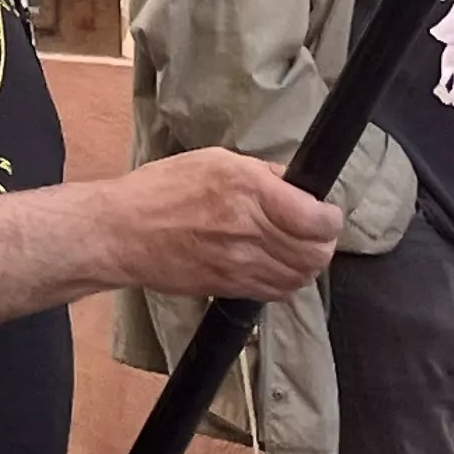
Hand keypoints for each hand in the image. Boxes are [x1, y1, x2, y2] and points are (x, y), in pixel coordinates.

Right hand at [104, 150, 339, 300]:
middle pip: (316, 253)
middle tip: (314, 232)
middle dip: (323, 243)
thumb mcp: (214, 160)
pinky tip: (274, 266)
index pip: (318, 220)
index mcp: (249, 191)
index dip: (331, 218)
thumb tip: (297, 185)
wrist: (122, 232)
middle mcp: (250, 231)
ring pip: (301, 277)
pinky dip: (286, 282)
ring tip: (295, 250)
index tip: (325, 212)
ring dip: (306, 264)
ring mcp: (241, 264)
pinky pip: (277, 293)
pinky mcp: (231, 287)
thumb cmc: (161, 190)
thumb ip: (262, 173)